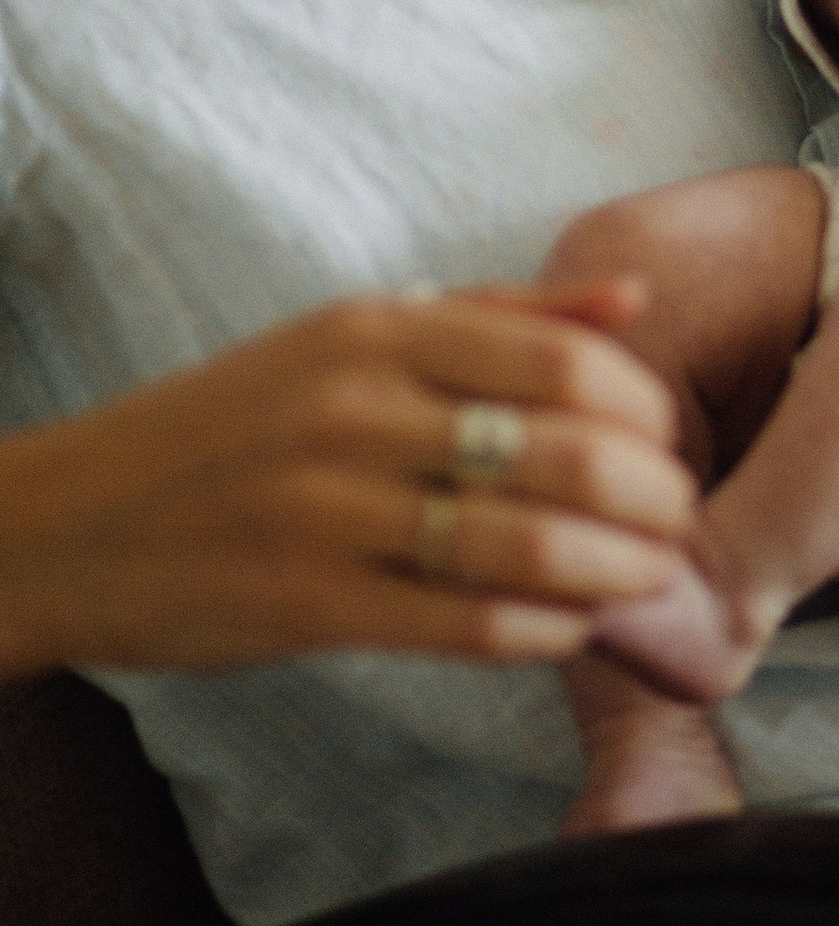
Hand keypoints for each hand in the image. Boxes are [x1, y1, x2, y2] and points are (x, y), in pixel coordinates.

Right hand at [0, 286, 698, 681]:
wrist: (69, 523)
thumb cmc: (236, 425)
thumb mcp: (351, 338)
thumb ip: (500, 317)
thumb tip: (635, 296)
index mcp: (375, 331)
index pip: (566, 363)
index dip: (648, 412)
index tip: (671, 444)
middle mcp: (355, 409)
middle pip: (565, 452)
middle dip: (653, 498)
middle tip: (681, 524)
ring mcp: (327, 510)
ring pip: (525, 544)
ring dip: (615, 572)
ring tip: (648, 582)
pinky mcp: (306, 605)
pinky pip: (463, 623)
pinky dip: (542, 629)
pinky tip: (568, 628)